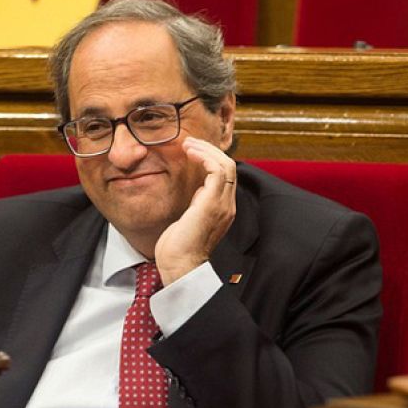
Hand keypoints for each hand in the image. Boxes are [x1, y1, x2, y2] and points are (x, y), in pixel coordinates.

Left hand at [155, 136, 236, 285]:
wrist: (179, 265)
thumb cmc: (179, 247)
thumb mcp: (191, 218)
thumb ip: (199, 203)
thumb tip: (199, 188)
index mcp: (223, 209)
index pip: (226, 175)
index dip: (211, 159)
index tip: (193, 151)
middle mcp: (227, 205)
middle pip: (229, 166)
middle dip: (209, 150)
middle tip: (190, 142)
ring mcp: (222, 204)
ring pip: (226, 164)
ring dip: (207, 150)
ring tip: (189, 145)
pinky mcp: (212, 203)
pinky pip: (218, 171)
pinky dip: (205, 158)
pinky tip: (190, 154)